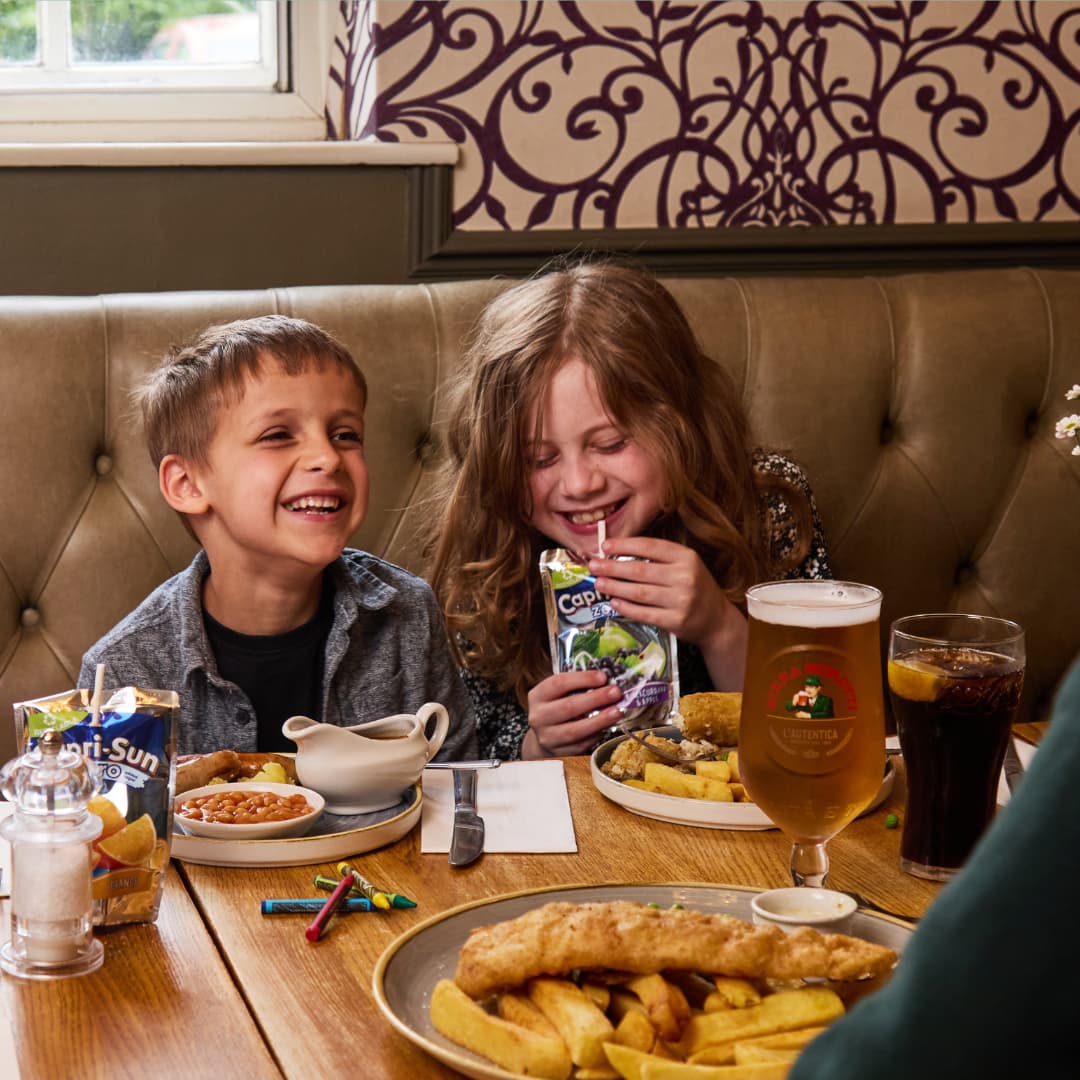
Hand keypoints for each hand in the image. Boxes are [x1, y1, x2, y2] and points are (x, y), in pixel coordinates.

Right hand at [523, 670, 624, 757]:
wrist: (545, 735)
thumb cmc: (557, 707)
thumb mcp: (559, 693)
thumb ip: (579, 687)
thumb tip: (607, 683)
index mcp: (538, 696)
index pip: (559, 683)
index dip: (583, 679)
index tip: (603, 677)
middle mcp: (539, 717)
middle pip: (568, 707)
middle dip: (596, 699)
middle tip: (616, 693)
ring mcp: (547, 737)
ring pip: (575, 730)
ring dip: (599, 720)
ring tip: (617, 712)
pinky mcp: (559, 753)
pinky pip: (581, 744)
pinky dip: (596, 735)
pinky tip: (608, 726)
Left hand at [588, 537, 734, 647]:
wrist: (717, 619)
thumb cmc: (695, 587)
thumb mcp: (685, 565)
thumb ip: (658, 559)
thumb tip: (618, 553)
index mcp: (686, 557)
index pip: (650, 546)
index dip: (625, 545)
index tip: (605, 546)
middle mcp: (685, 577)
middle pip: (640, 570)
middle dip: (612, 567)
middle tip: (593, 566)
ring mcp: (681, 600)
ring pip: (639, 592)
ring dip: (615, 587)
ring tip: (598, 583)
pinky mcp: (676, 621)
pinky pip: (644, 613)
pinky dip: (626, 608)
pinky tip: (614, 602)